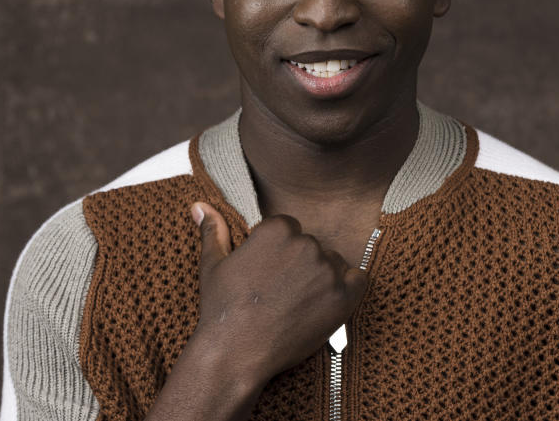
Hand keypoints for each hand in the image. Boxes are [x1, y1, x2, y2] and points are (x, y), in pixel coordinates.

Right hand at [190, 202, 368, 380]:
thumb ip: (213, 230)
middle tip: (280, 294)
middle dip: (300, 265)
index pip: (291, 229)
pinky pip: (359, 280)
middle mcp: (306, 242)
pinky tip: (328, 302)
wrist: (236, 353)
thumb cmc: (222, 308)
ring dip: (322, 278)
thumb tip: (199, 205)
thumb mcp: (213, 264)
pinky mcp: (343, 296)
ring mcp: (327, 269)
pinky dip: (348, 288)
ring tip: (297, 304)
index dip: (280, 254)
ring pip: (333, 263)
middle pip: (312, 246)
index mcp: (278, 228)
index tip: (269, 275)